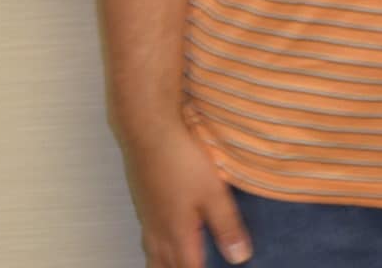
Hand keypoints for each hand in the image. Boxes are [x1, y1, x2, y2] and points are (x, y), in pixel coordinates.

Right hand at [119, 122, 250, 267]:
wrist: (146, 127)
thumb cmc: (180, 157)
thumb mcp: (213, 192)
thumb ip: (226, 226)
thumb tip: (239, 257)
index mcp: (177, 231)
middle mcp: (157, 227)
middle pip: (163, 266)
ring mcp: (146, 212)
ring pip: (151, 250)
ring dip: (162, 263)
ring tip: (171, 265)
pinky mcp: (141, 197)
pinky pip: (146, 233)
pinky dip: (155, 244)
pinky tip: (162, 233)